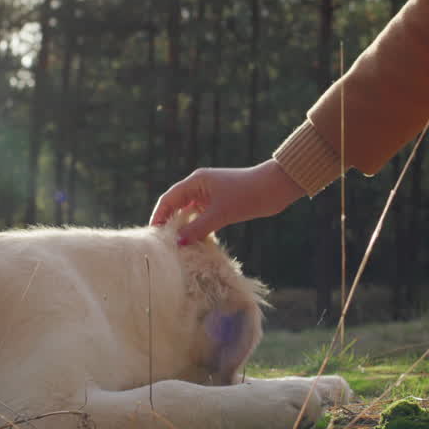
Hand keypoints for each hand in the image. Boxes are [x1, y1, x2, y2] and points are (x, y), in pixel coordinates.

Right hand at [149, 160, 305, 242]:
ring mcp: (211, 196)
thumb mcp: (220, 214)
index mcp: (196, 182)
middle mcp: (200, 187)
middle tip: (162, 243)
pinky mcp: (221, 204)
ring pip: (190, 213)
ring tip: (177, 246)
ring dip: (184, 228)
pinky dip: (198, 229)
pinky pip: (203, 218)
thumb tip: (178, 243)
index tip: (153, 233)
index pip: (169, 199)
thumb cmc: (246, 195)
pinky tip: (195, 243)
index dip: (159, 215)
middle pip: (177, 206)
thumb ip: (197, 229)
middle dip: (170, 223)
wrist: (275, 188)